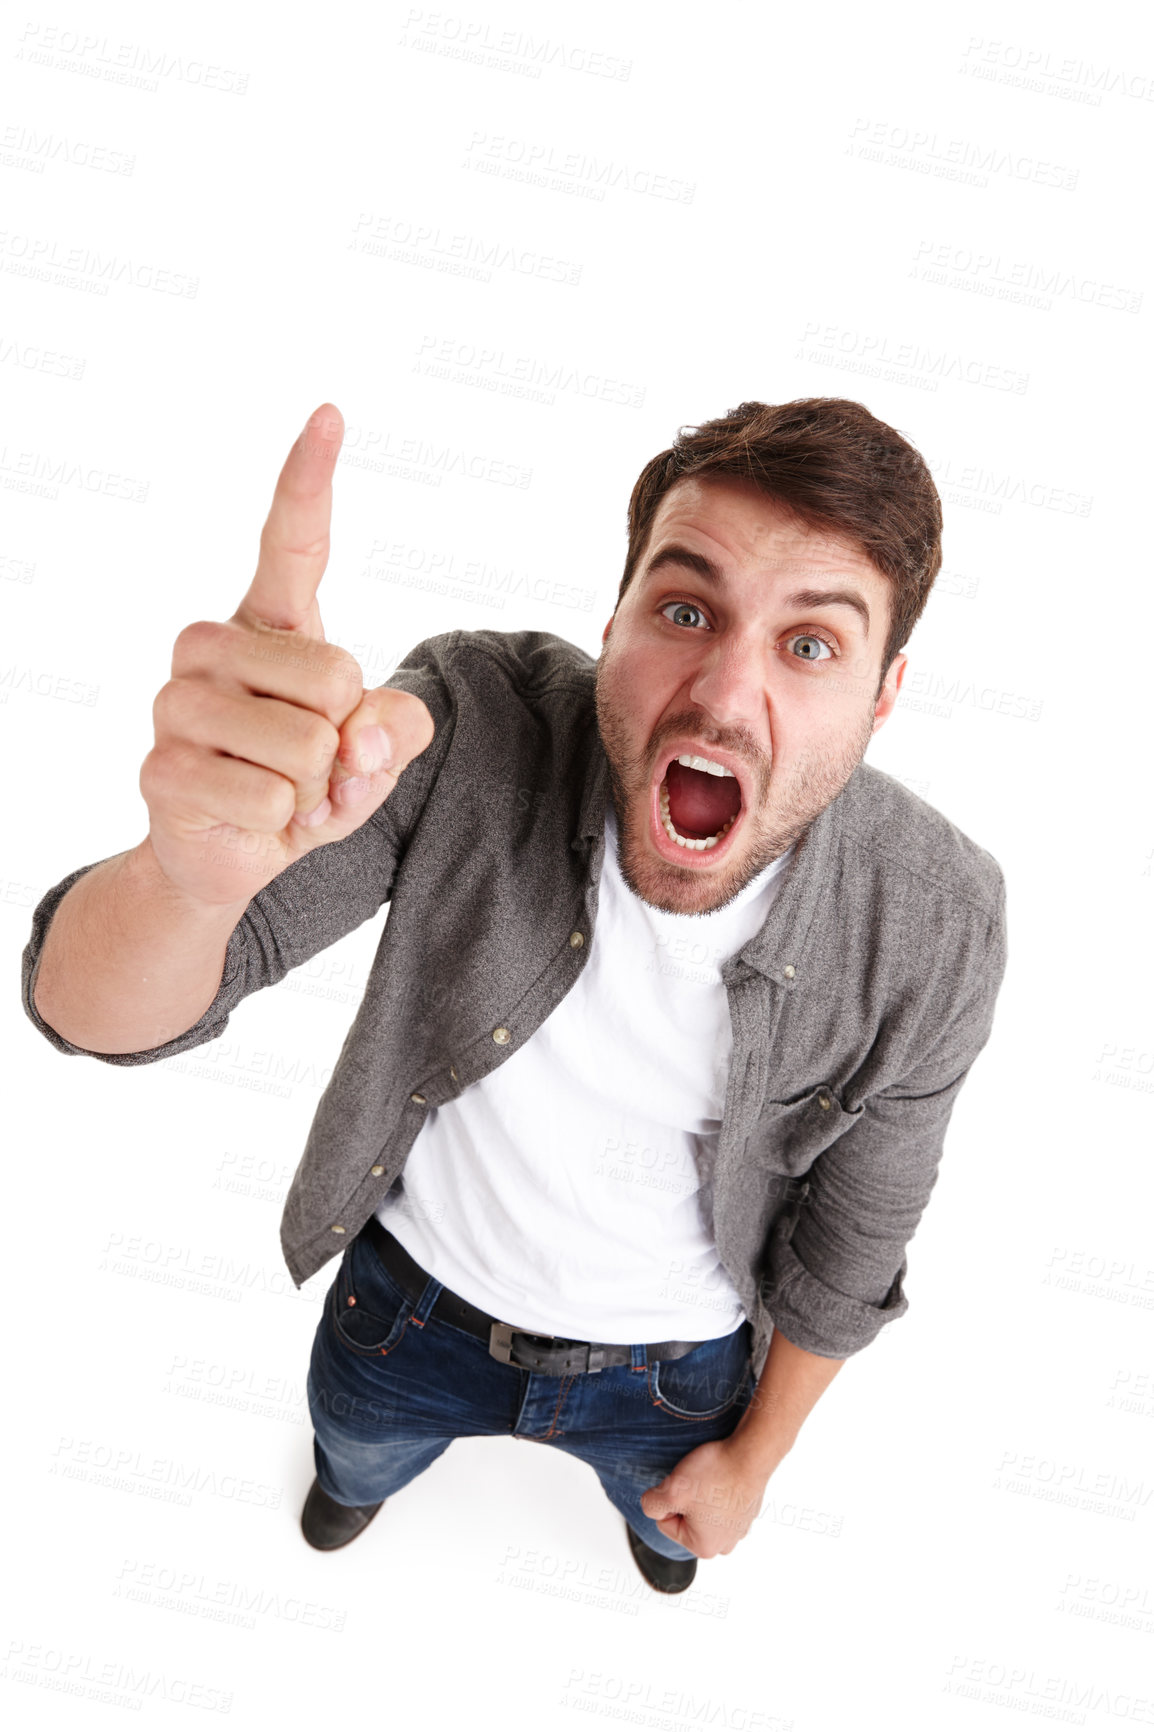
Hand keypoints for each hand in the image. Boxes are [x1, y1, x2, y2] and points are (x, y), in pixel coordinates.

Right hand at [140, 404, 434, 907]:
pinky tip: (252, 818)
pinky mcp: (162, 768)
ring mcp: (177, 703)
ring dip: (314, 789)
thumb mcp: (374, 753)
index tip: (330, 414)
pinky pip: (270, 800)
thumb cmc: (305, 782)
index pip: (293, 543)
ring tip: (279, 790)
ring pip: (305, 746)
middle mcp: (212, 646)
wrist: (230, 853)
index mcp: (268, 624)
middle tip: (308, 761)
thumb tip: (359, 737)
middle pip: (334, 677)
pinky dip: (285, 824)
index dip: (310, 480)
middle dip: (345, 737)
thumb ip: (398, 730)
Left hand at [638, 1437, 769, 1559]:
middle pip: (685, 1519)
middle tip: (697, 1481)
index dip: (669, 1498)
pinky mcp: (748, 1511)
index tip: (685, 1486)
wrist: (751, 1454)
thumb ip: (651, 1505)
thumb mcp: (670, 1490)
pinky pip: (722, 1502)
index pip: (665, 1522)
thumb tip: (652, 1507)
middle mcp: (725, 1544)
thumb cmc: (715, 1474)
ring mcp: (739, 1528)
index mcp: (705, 1547)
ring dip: (702, 1494)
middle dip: (686, 1499)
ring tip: (711, 1478)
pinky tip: (724, 1476)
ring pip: (703, 1509)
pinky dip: (719, 1489)